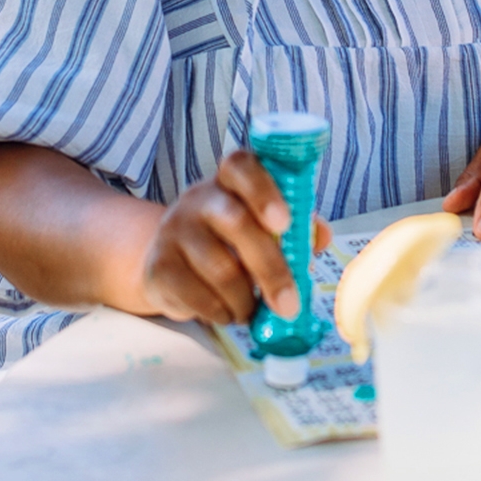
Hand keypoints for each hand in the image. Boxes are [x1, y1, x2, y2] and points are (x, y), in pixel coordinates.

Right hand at [140, 150, 330, 326]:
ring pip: (219, 269)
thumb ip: (295, 229)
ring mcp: (174, 231)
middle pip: (235, 223)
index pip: (241, 167)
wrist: (166, 262)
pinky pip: (197, 296)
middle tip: (289, 305)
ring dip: (245, 300)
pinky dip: (221, 313)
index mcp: (229, 181)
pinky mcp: (159, 267)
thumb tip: (320, 237)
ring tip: (253, 311)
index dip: (263, 191)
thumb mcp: (261, 228)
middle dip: (271, 269)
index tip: (284, 222)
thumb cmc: (228, 242)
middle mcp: (197, 199)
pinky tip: (228, 313)